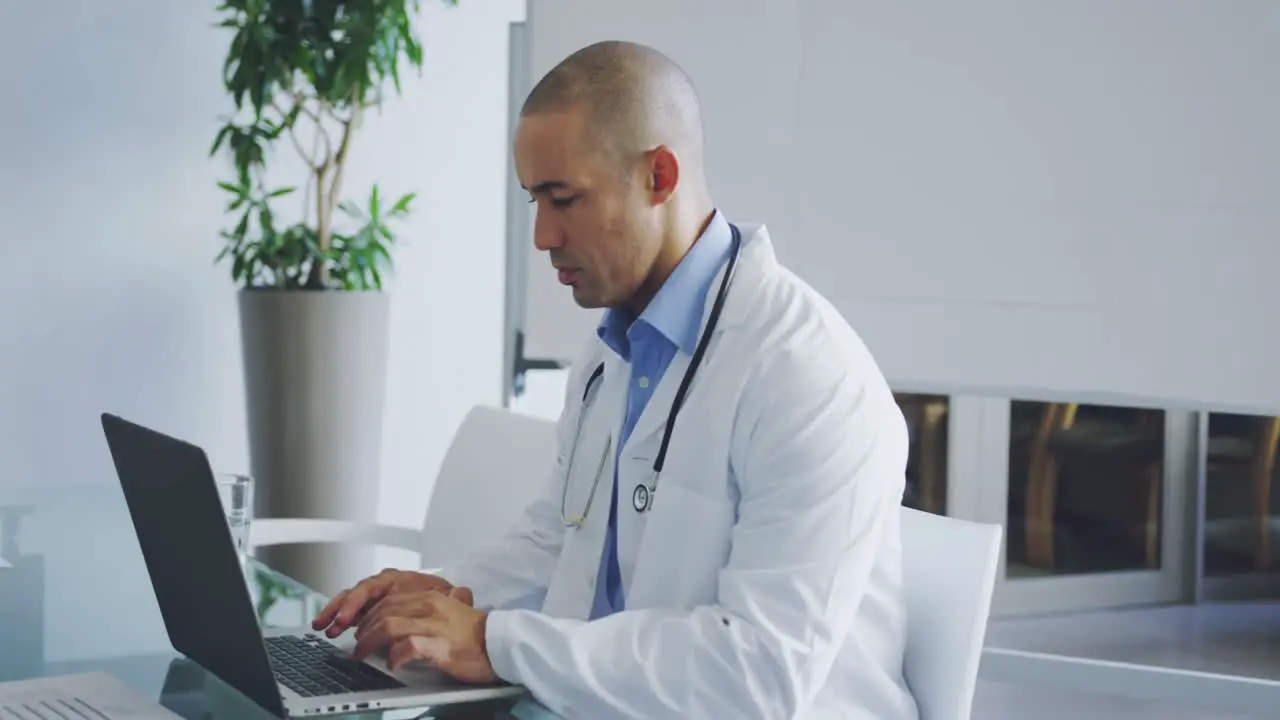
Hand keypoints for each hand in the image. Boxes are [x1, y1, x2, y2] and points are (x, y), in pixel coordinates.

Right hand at [312, 569, 458, 638]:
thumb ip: (455, 596)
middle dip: (339, 609)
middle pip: (355, 594)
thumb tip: (461, 594)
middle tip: (328, 625)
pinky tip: (331, 629)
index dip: (356, 602)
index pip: (371, 587)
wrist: (447, 610)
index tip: (347, 618)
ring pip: (350, 602)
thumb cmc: (444, 601)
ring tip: (321, 627)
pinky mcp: (373, 611)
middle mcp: (384, 587)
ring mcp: (377, 599)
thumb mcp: (451, 598)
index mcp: (399, 581)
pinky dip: (341, 620)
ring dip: (335, 614)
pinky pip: (353, 613)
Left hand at [351, 587, 496, 683]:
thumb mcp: (447, 612)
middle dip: (364, 629)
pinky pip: (407, 647)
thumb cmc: (473, 634)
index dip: (370, 615)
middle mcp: (430, 607)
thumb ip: (423, 613)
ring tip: (363, 655)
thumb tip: (397, 622)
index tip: (361, 628)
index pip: (389, 600)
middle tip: (358, 644)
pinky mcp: (439, 646)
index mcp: (431, 598)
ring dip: (370, 642)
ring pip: (388, 626)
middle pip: (384, 612)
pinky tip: (392, 665)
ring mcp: (434, 626)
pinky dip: (394, 657)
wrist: (500, 644)